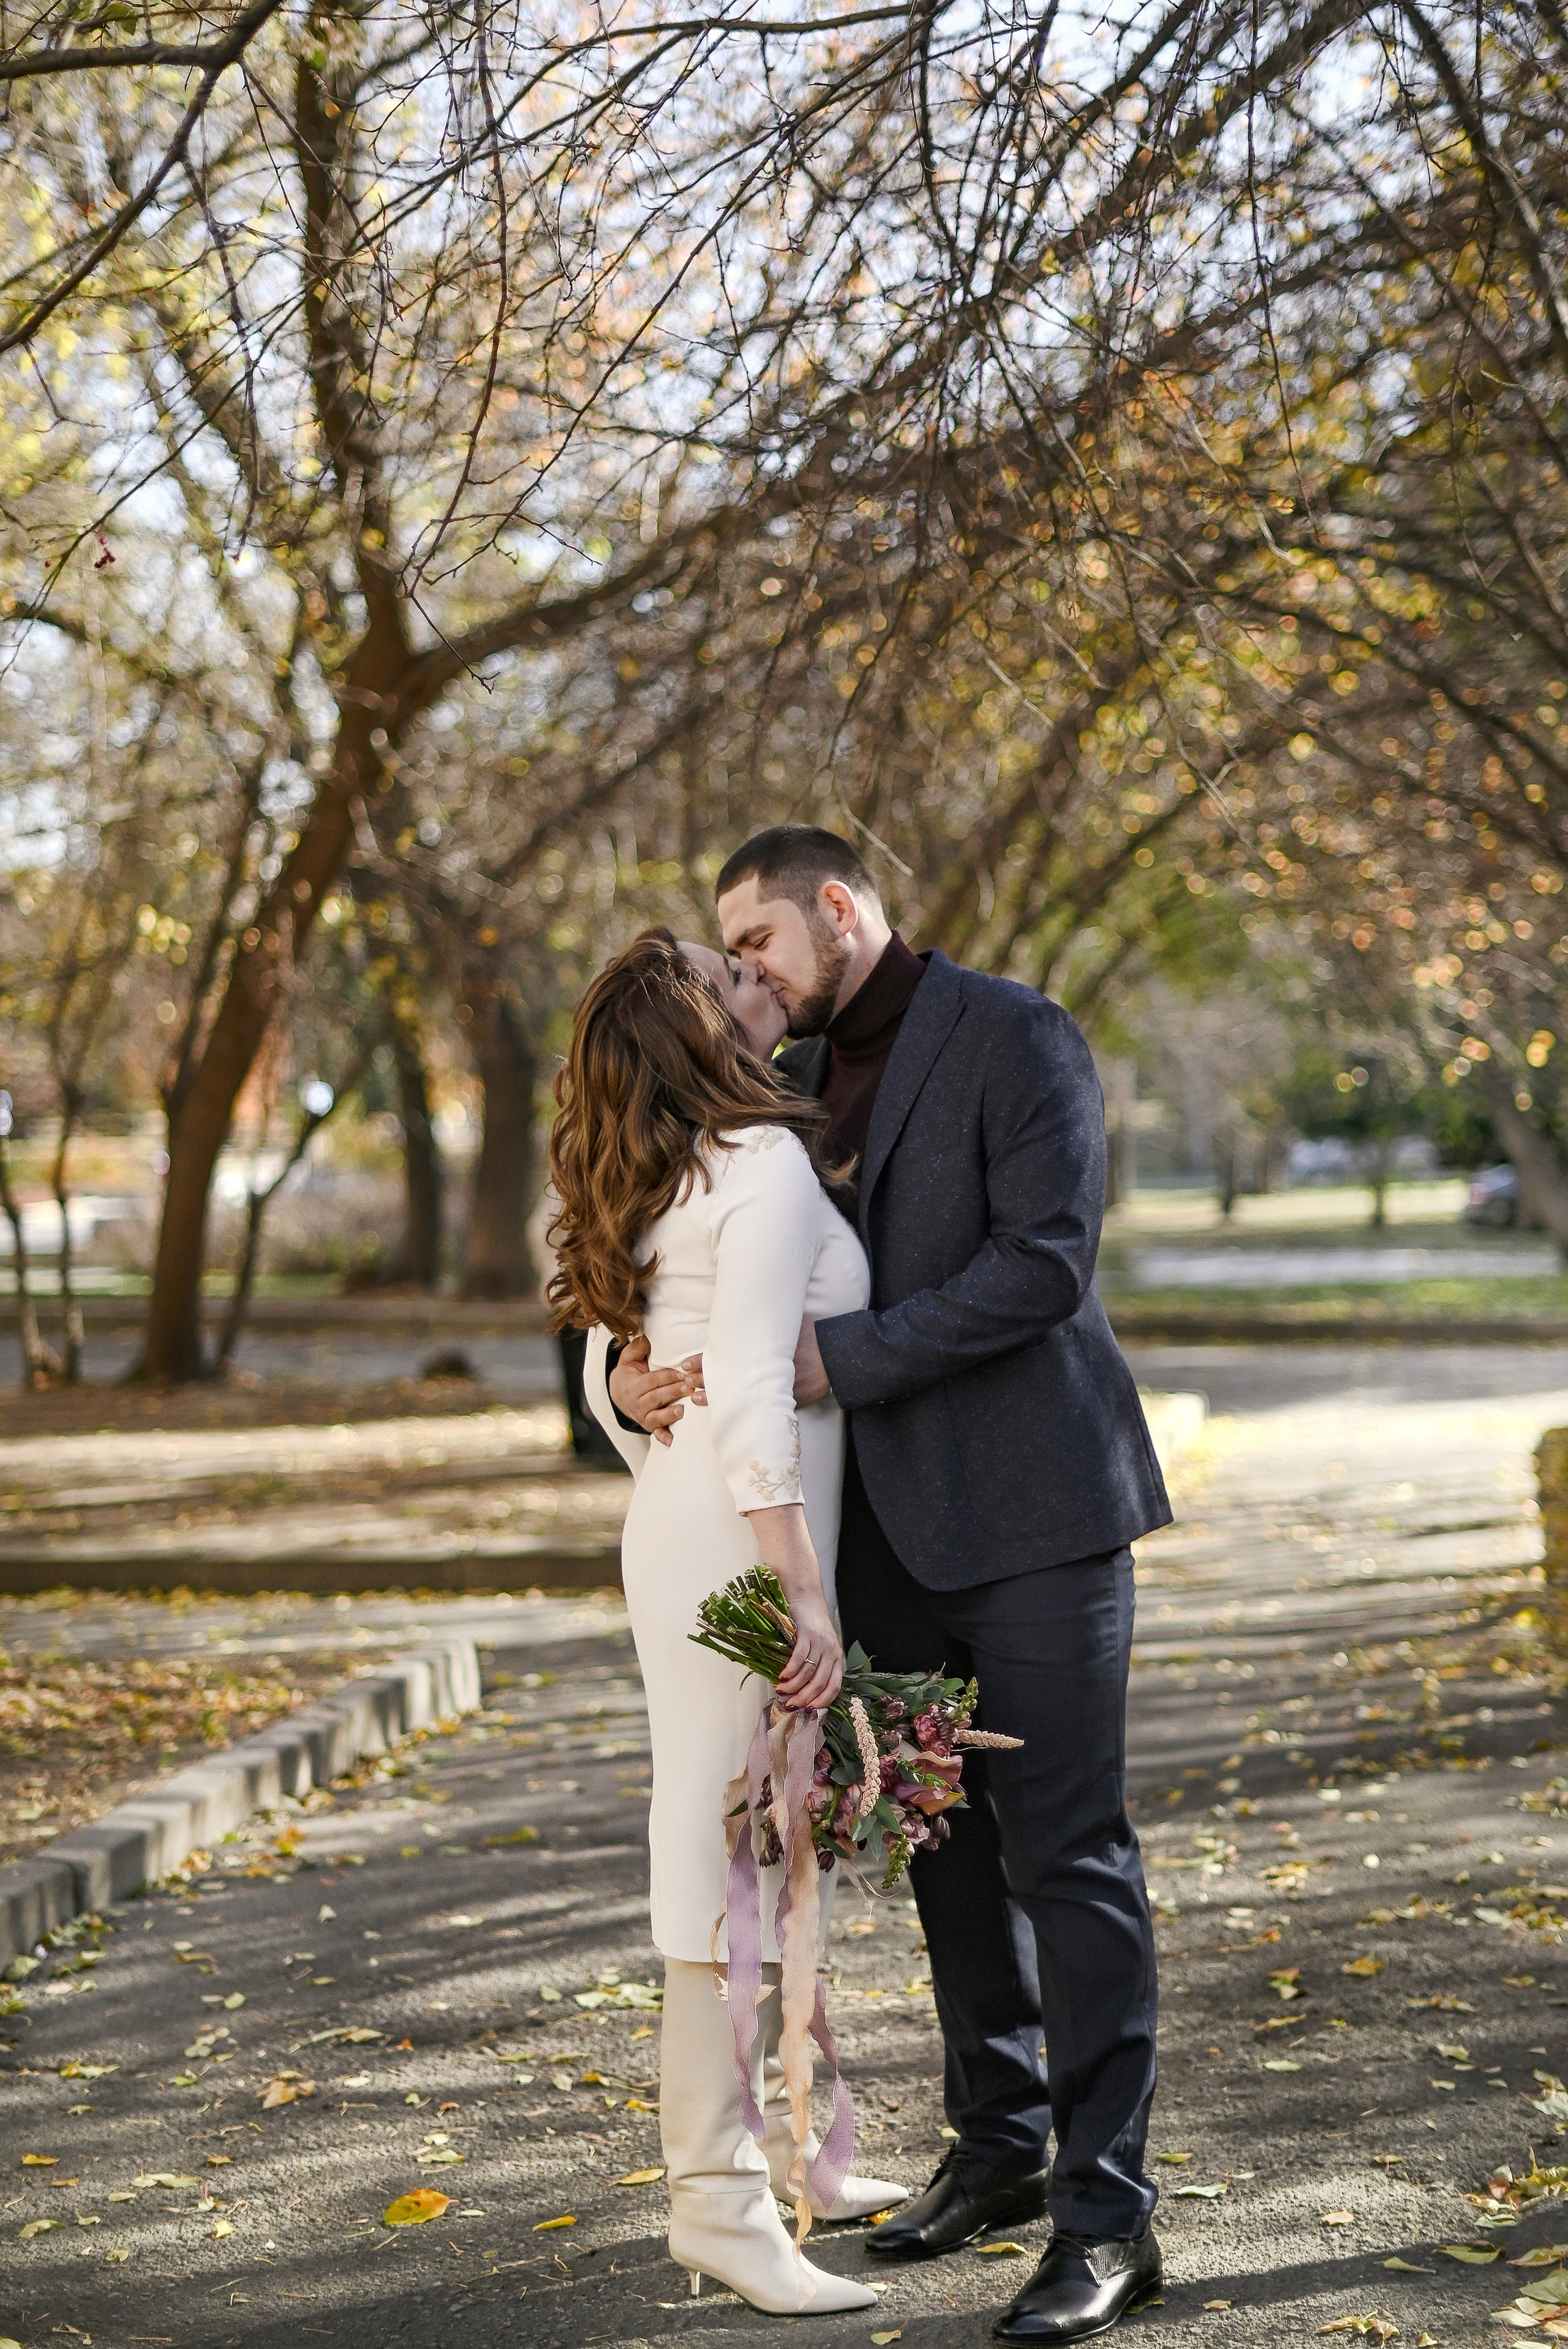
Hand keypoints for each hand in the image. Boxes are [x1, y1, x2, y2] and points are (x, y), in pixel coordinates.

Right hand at [607, 1334, 691, 1447]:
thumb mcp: (628, 1358)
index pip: (652, 1381)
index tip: (682, 1373)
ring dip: (669, 1414)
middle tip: (690, 1388)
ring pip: (656, 1415)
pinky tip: (673, 1440)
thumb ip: (636, 1348)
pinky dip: (664, 1437)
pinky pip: (656, 1433)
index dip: (667, 1376)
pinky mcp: (649, 1425)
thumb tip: (646, 1338)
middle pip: (656, 1397)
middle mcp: (636, 1403)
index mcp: (632, 1386)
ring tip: (682, 1410)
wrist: (618, 1393)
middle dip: (673, 1392)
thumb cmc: (629, 1374)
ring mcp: (643, 1416)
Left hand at [678, 1322, 829, 1410]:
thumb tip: (752, 1297)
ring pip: (730, 1393)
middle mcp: (754, 1369)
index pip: (719, 1355)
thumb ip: (766, 1316)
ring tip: (693, 1397)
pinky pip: (748, 1406)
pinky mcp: (774, 1399)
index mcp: (751, 1349)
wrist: (831, 1358)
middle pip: (721, 1375)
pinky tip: (720, 1411)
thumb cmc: (809, 1336)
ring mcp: (763, 1386)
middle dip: (700, 1379)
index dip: (700, 1361)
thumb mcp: (784, 1320)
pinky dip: (732, 1408)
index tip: (685, 1365)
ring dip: (710, 1395)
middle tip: (683, 1381)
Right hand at [774, 1598, 844, 1711]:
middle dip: (804, 1697)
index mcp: (836, 1658)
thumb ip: (816, 1666)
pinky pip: (799, 1658)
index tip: (809, 1710)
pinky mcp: (807, 1634)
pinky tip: (782, 1676)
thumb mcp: (820, 1648)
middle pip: (820, 1682)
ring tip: (782, 1690)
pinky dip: (790, 1670)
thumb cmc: (812, 1627)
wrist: (808, 1601)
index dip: (822, 1701)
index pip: (834, 1686)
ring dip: (794, 1686)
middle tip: (790, 1705)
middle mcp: (831, 1652)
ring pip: (808, 1673)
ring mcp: (820, 1643)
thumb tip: (801, 1692)